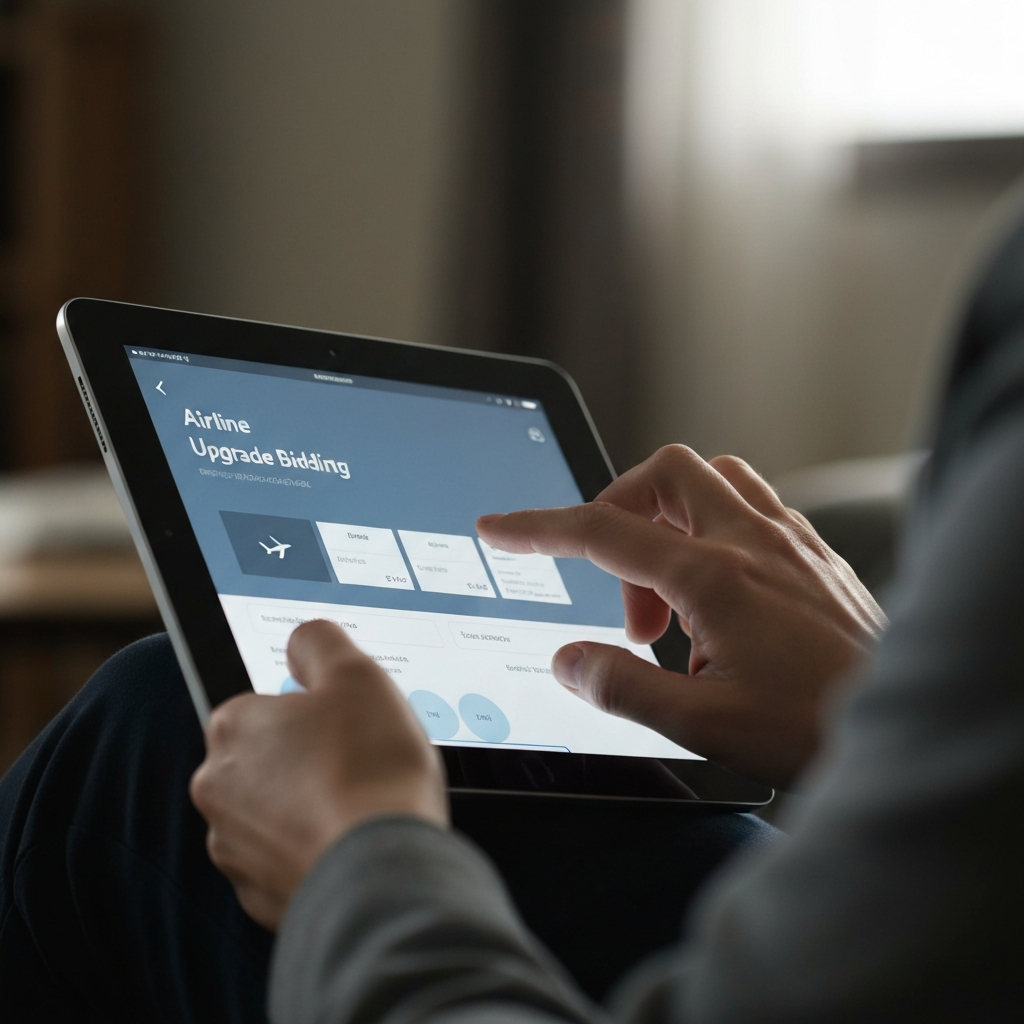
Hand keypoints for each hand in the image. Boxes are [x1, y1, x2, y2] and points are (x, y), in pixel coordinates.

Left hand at [190, 620, 447, 929]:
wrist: (384, 872)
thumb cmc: (370, 768)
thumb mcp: (356, 673)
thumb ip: (319, 642)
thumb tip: (301, 639)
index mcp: (233, 725)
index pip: (266, 704)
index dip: (314, 711)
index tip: (346, 725)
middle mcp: (217, 786)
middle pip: (268, 758)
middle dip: (307, 758)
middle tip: (359, 761)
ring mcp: (233, 847)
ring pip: (274, 810)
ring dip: (309, 805)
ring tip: (360, 804)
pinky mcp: (258, 895)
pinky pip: (286, 858)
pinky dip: (314, 849)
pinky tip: (351, 842)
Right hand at [477, 445, 885, 787]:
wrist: (905, 726)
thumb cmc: (815, 727)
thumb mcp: (701, 723)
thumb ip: (621, 685)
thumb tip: (567, 660)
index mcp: (715, 575)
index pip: (603, 532)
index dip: (537, 527)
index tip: (498, 526)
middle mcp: (753, 540)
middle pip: (662, 475)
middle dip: (617, 514)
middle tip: (623, 599)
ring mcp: (789, 540)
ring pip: (711, 479)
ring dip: (668, 518)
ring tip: (669, 597)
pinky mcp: (813, 553)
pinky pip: (749, 504)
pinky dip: (711, 529)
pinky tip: (717, 595)